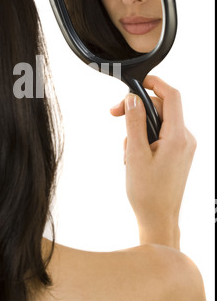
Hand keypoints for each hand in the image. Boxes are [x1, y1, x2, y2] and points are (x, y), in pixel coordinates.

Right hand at [110, 75, 196, 248]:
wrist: (158, 219)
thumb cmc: (147, 192)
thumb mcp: (135, 154)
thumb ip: (134, 123)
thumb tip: (132, 99)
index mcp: (178, 137)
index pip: (172, 96)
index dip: (155, 83)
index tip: (137, 82)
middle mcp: (185, 139)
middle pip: (162, 108)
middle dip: (138, 108)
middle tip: (115, 114)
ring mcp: (183, 147)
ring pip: (159, 122)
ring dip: (139, 128)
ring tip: (127, 151)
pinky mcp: (178, 153)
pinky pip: (161, 134)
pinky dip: (146, 138)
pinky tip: (134, 156)